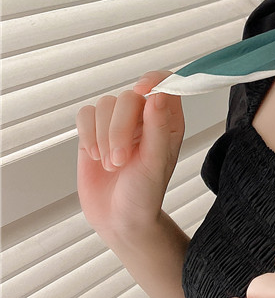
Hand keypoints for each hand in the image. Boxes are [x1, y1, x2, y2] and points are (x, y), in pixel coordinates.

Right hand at [76, 71, 183, 239]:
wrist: (118, 217)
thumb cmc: (145, 192)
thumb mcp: (156, 162)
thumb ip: (158, 128)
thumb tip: (158, 95)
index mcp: (167, 119)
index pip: (164, 83)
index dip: (153, 80)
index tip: (141, 90)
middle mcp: (144, 116)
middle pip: (127, 97)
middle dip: (119, 129)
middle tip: (120, 160)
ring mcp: (118, 122)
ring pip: (104, 105)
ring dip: (103, 137)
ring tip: (111, 164)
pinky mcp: (94, 131)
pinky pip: (85, 115)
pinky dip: (87, 134)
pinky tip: (95, 155)